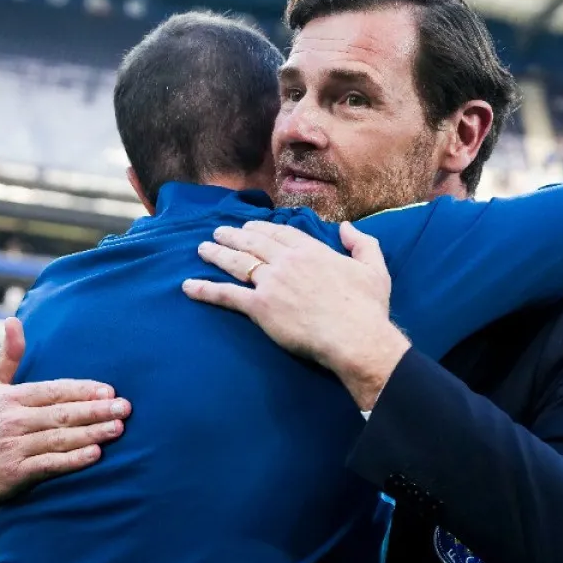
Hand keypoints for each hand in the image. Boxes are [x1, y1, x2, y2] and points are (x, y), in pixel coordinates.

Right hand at [0, 317, 130, 528]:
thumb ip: (8, 356)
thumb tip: (13, 320)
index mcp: (10, 398)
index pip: (53, 391)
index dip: (82, 390)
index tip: (109, 390)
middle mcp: (12, 420)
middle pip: (61, 414)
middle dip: (95, 410)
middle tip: (125, 408)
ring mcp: (14, 447)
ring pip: (59, 438)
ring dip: (91, 433)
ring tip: (118, 428)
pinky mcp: (15, 473)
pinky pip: (49, 464)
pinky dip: (73, 460)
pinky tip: (95, 454)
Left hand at [182, 220, 410, 410]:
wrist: (355, 336)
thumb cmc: (367, 308)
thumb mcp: (374, 269)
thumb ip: (362, 243)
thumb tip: (347, 227)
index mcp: (312, 251)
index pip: (281, 234)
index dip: (262, 228)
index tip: (250, 226)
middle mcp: (287, 262)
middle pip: (254, 243)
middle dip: (234, 235)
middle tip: (218, 232)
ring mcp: (271, 283)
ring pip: (237, 263)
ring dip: (217, 254)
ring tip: (202, 249)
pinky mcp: (260, 307)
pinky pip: (227, 295)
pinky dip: (205, 289)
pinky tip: (188, 286)